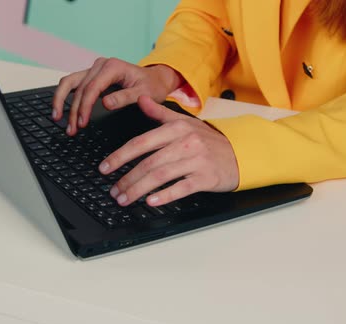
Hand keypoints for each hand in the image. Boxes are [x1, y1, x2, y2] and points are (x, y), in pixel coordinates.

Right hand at [52, 57, 181, 135]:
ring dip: (61, 100)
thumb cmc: (151, 86)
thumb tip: (106, 103)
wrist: (155, 79)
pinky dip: (65, 96)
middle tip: (71, 129)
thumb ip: (125, 98)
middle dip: (72, 109)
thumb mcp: (144, 93)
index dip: (84, 106)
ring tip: (57, 118)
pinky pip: (73, 84)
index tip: (81, 122)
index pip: (92, 87)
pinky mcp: (92, 76)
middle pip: (79, 87)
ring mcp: (94, 69)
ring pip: (70, 82)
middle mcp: (100, 65)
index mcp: (112, 67)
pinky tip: (61, 110)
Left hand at [99, 96, 239, 206]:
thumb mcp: (185, 122)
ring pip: (161, 176)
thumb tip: (140, 99)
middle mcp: (186, 142)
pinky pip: (182, 187)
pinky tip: (151, 201)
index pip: (141, 143)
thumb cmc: (209, 140)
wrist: (240, 153)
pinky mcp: (206, 177)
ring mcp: (196, 160)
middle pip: (148, 162)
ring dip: (139, 190)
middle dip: (127, 179)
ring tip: (125, 199)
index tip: (105, 168)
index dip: (120, 156)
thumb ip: (160, 113)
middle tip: (113, 191)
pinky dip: (165, 195)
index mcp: (177, 128)